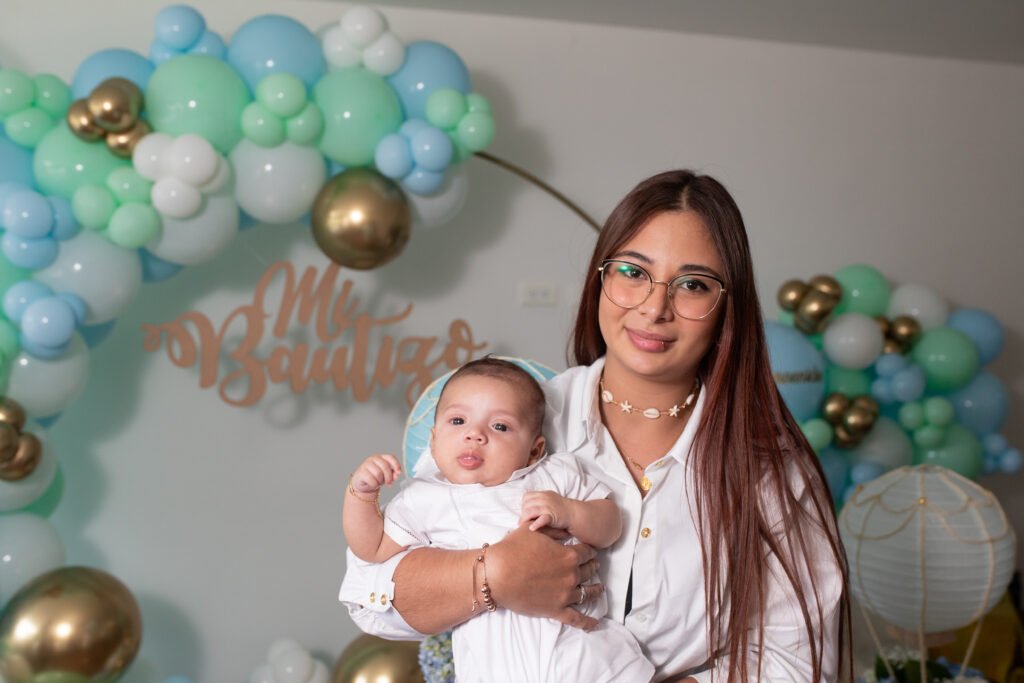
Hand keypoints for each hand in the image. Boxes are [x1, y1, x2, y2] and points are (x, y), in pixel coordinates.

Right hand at [351, 453, 401, 493]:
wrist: (363, 484)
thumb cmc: (376, 478)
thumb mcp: (386, 475)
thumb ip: (393, 474)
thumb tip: (397, 474)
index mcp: (381, 457)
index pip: (390, 457)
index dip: (396, 464)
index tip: (399, 472)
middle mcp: (373, 459)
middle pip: (385, 466)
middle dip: (389, 477)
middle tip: (389, 483)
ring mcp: (366, 465)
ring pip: (378, 473)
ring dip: (380, 481)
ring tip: (378, 482)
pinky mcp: (361, 472)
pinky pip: (372, 480)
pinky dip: (374, 485)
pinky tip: (372, 484)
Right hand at [485, 525, 602, 630]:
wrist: (497, 573)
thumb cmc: (513, 549)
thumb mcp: (534, 530)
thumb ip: (554, 529)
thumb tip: (566, 530)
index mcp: (569, 555)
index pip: (587, 552)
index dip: (589, 550)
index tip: (590, 550)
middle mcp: (571, 575)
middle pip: (589, 570)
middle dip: (592, 566)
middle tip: (594, 565)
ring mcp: (565, 595)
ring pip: (587, 593)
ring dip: (595, 590)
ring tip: (600, 588)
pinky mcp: (555, 610)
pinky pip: (576, 619)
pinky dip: (588, 622)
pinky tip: (595, 623)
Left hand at [519, 490, 574, 531]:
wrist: (575, 514)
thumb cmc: (561, 508)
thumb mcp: (550, 499)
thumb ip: (540, 500)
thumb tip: (527, 504)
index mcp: (543, 494)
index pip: (526, 496)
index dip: (523, 504)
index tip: (524, 512)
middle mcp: (545, 499)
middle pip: (527, 504)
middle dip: (523, 513)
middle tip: (522, 521)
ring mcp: (549, 507)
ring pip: (531, 511)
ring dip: (525, 519)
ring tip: (523, 526)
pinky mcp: (552, 516)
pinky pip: (542, 519)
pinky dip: (536, 523)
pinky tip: (532, 528)